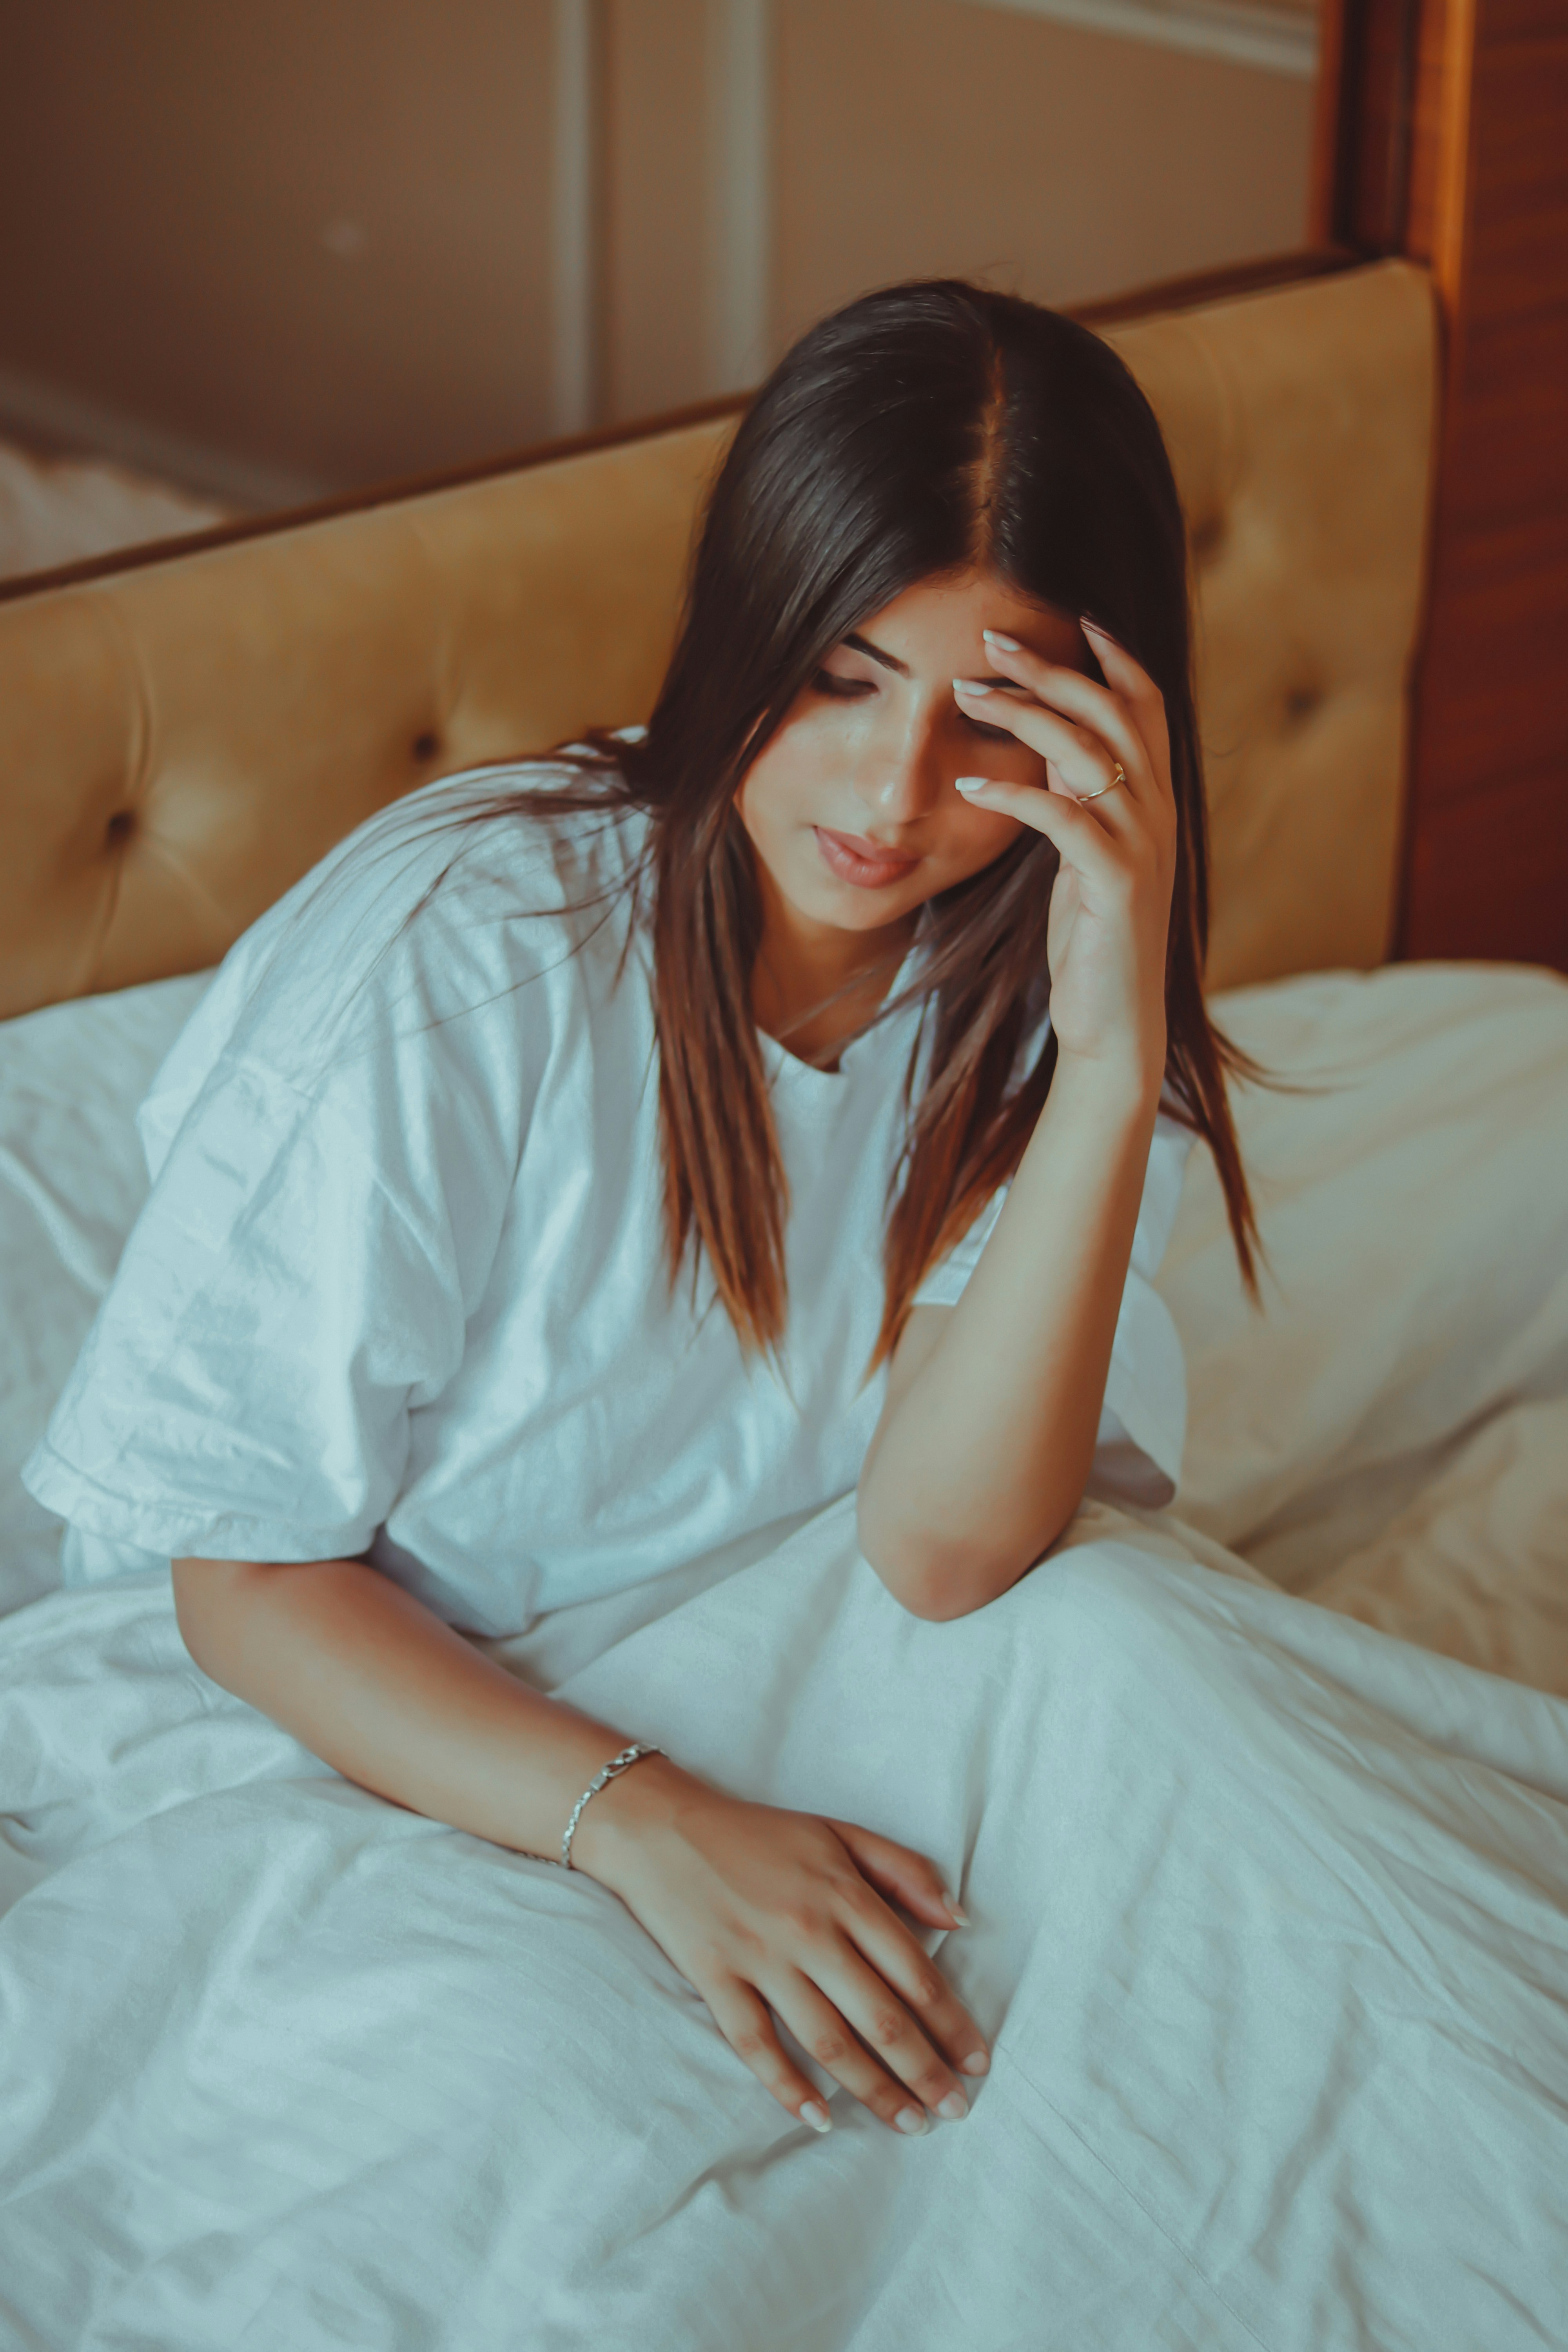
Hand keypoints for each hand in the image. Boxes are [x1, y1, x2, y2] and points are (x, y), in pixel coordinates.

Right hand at [571, 1757, 988, 2136]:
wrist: (664, 1828)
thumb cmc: (760, 1834)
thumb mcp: (840, 1833)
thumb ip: (905, 1870)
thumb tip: (960, 1920)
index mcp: (844, 1894)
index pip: (914, 1974)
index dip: (952, 2024)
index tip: (978, 2061)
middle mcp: (809, 1931)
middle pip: (881, 2018)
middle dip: (925, 2071)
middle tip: (956, 2109)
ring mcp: (760, 1959)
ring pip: (829, 2041)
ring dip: (875, 2091)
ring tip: (909, 2124)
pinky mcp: (716, 1980)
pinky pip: (757, 2045)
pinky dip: (788, 2087)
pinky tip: (820, 2119)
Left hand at [952, 622, 1174, 1090]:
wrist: (1113, 1025)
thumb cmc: (1090, 940)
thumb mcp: (1084, 855)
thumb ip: (1077, 797)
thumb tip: (1048, 740)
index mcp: (1154, 801)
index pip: (1145, 705)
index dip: (1114, 656)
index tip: (1069, 617)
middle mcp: (1157, 814)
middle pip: (1114, 711)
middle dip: (1053, 668)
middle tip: (992, 639)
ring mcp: (1142, 847)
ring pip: (1088, 753)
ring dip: (1024, 715)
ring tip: (970, 693)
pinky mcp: (1116, 883)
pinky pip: (1062, 818)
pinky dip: (1013, 793)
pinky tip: (970, 781)